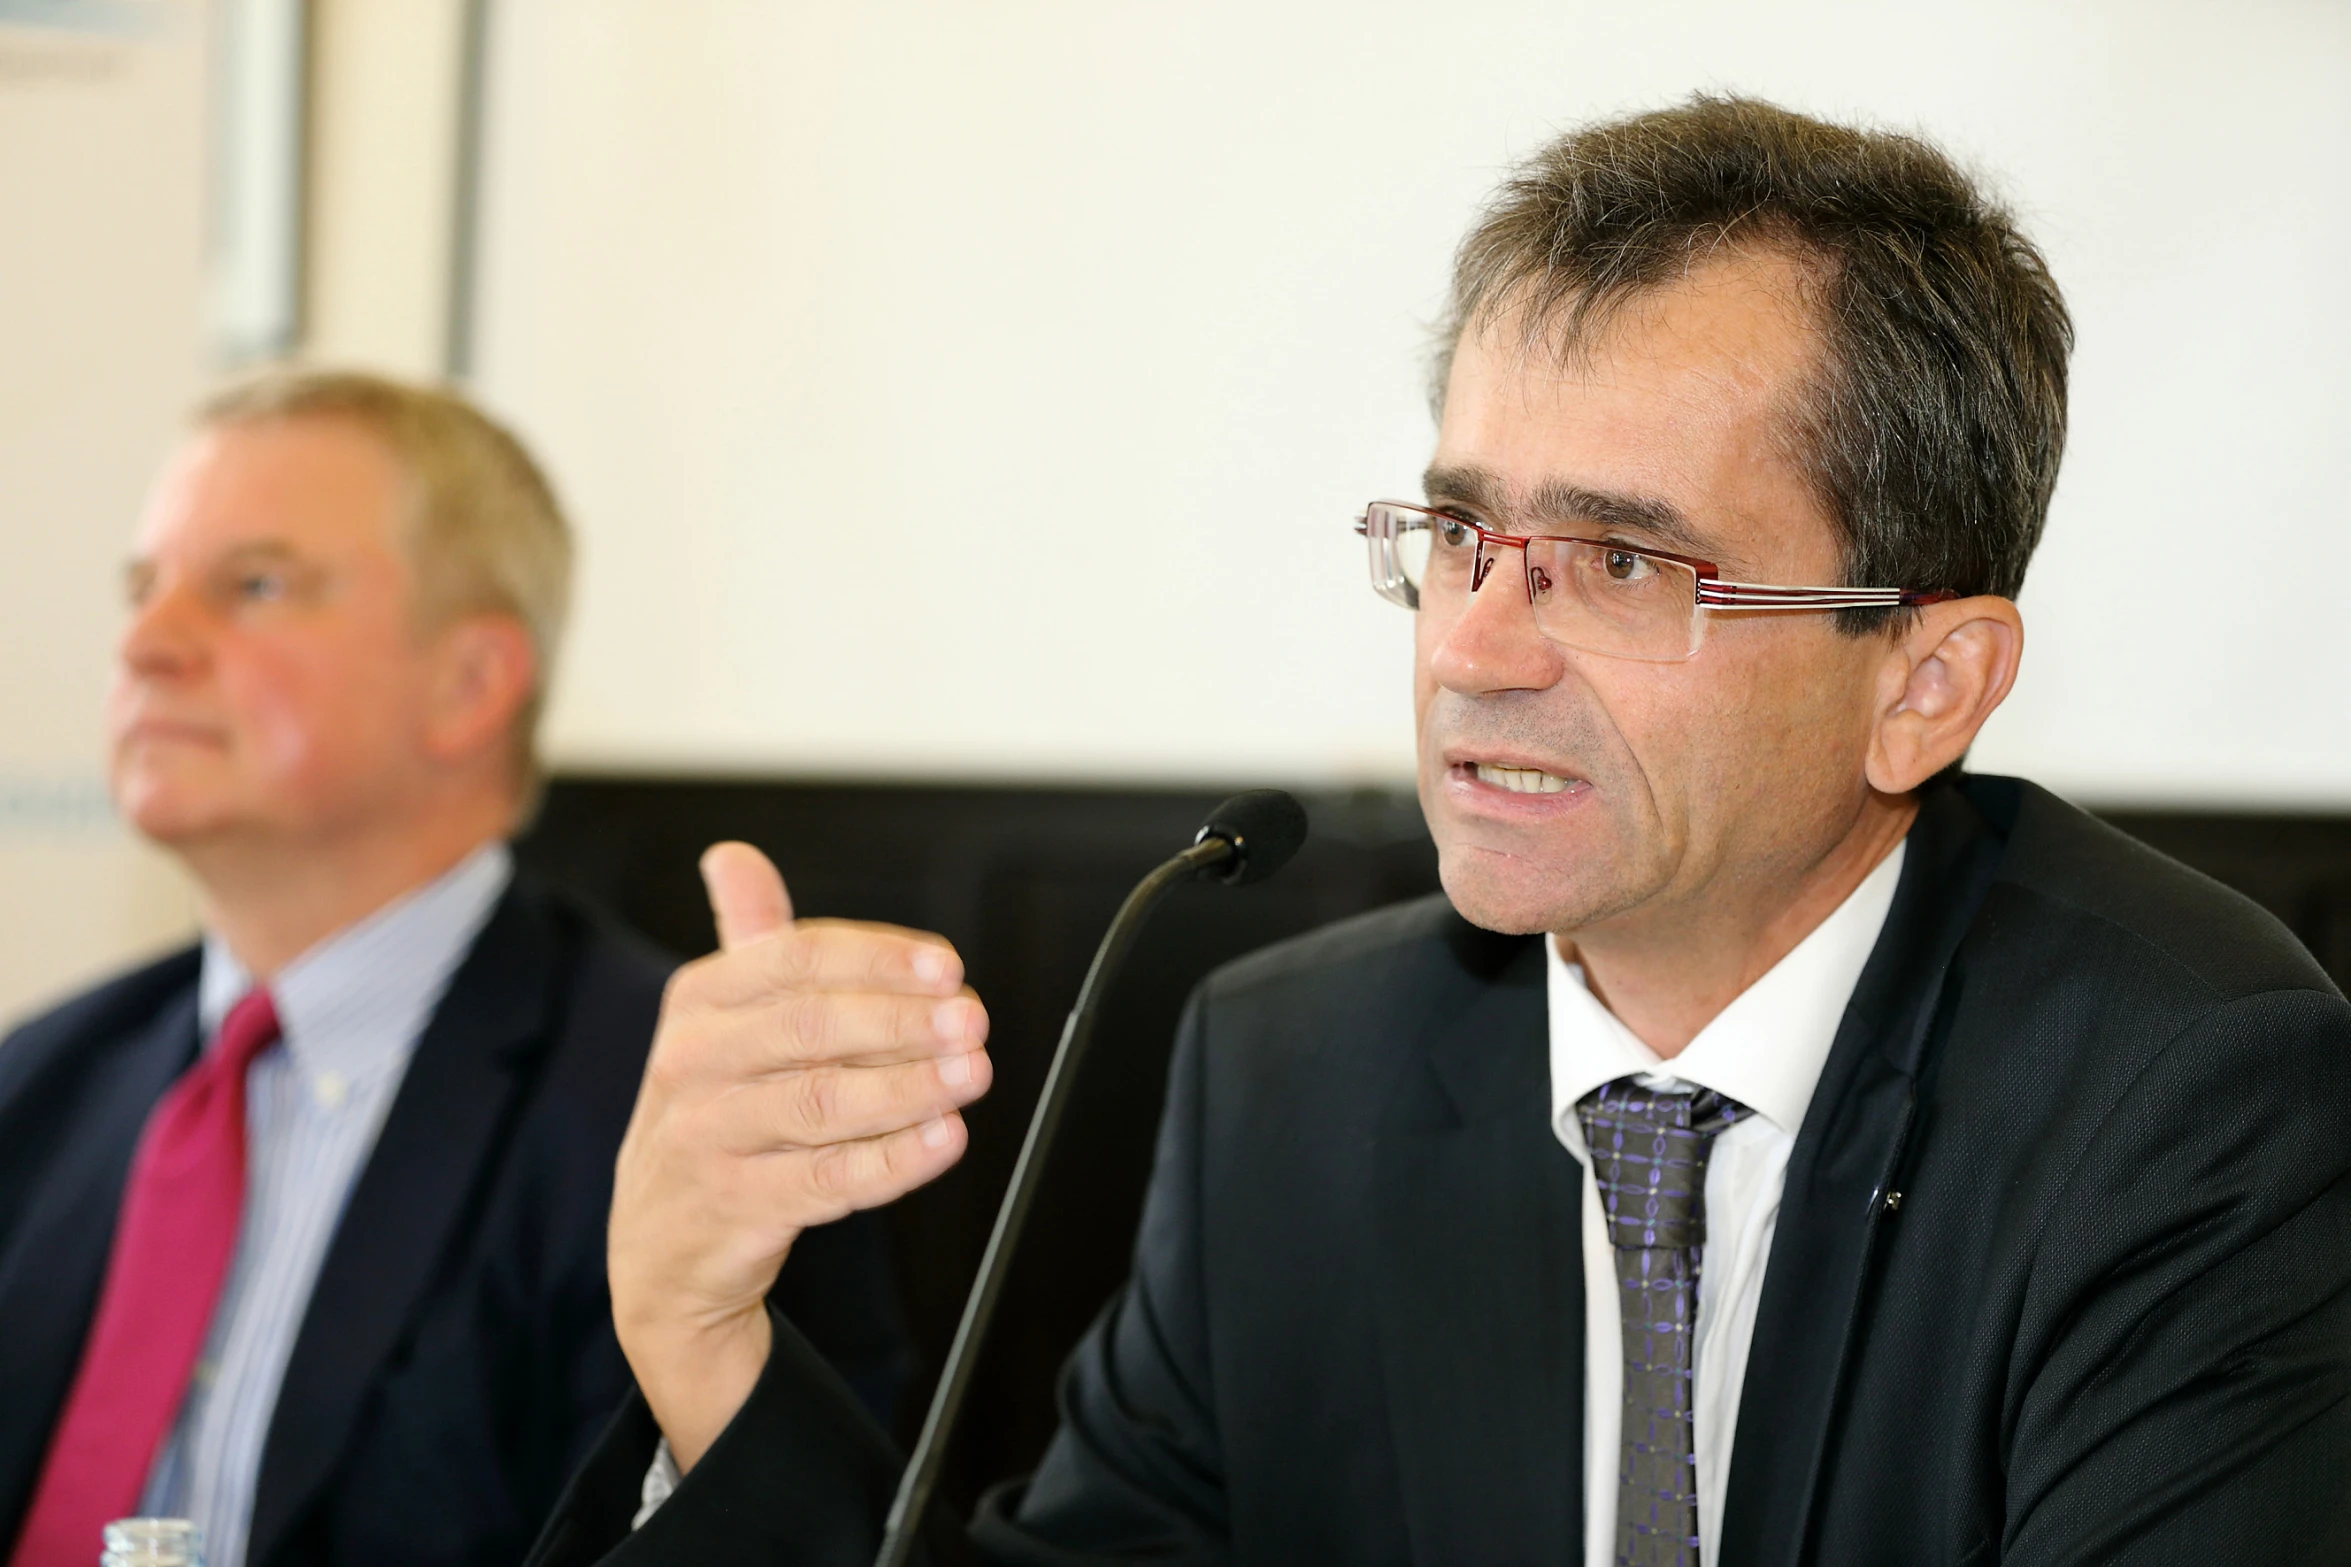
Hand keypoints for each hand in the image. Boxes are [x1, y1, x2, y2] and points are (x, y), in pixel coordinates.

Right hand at [609, 842, 990, 1468]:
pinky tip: (943, 1141)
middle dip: (904, 1021)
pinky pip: (827, 1179)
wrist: (662, 1244)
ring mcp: (709, 1137)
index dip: (878, 959)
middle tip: (973, 1021)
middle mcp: (693, 1062)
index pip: (794, 958)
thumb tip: (733, 856)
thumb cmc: (714, 1113)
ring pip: (822, 1102)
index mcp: (699, 1000)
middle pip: (811, 1027)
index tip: (947, 967)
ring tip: (971, 1075)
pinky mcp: (736, 1206)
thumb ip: (747, 939)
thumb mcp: (718, 1021)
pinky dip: (894, 1160)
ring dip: (910, 1087)